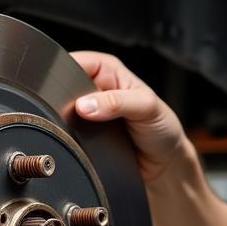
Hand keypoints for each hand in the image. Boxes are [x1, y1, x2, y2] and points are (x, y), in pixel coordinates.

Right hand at [70, 51, 188, 182]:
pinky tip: (79, 141)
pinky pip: (67, 131)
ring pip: (62, 110)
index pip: (75, 62)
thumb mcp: (146, 107)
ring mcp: (89, 110)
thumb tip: (85, 105)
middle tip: (78, 114)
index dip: (64, 74)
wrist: (164, 163)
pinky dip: (69, 136)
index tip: (65, 93)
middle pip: (63, 86)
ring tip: (83, 129)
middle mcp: (96, 86)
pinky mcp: (84, 132)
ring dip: (66, 120)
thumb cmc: (162, 127)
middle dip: (64, 99)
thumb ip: (117, 102)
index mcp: (108, 69)